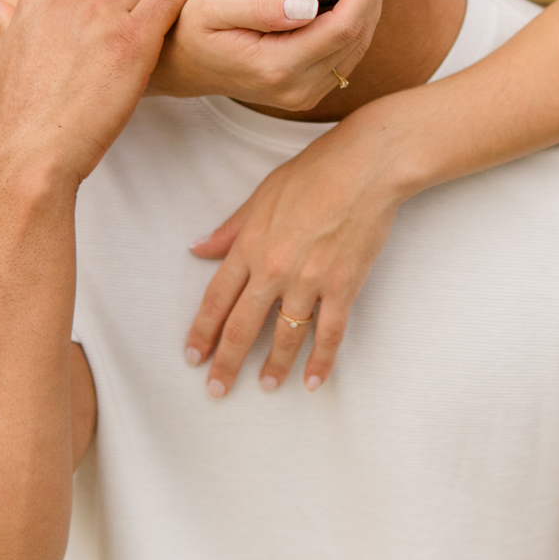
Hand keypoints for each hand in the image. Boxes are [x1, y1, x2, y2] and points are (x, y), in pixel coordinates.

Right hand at [0, 0, 190, 186]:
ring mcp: (103, 11)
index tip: (113, 30)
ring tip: (164, 41)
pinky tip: (186, 25)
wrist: (32, 149)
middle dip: (135, 6)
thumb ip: (3, 24)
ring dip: (159, 11)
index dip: (107, 5)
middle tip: (140, 40)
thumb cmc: (19, 113)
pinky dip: (184, 2)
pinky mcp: (135, 34)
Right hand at [149, 0, 397, 109]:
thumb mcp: (215, 5)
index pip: (343, 26)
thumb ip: (260, 6)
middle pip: (358, 36)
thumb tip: (309, 6)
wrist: (183, 61)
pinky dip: (361, 17)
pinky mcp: (309, 89)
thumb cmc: (195, 24)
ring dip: (373, 1)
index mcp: (277, 68)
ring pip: (358, 45)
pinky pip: (348, 52)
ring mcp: (305, 94)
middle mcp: (297, 89)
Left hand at [184, 103, 406, 397]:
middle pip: (242, 327)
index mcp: (250, 245)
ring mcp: (309, 281)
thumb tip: (198, 249)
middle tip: (215, 390)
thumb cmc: (314, 172)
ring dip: (272, 367)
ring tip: (265, 386)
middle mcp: (274, 269)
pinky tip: (312, 382)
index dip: (202, 332)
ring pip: (284, 337)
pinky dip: (320, 361)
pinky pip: (328, 333)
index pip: (216, 299)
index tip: (193, 356)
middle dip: (225, 363)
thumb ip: (230, 228)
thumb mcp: (262, 195)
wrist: (365, 169)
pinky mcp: (342, 287)